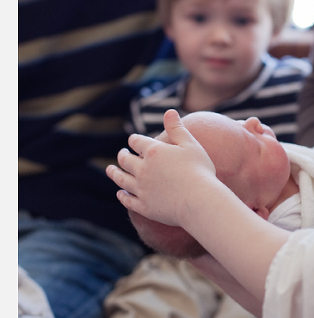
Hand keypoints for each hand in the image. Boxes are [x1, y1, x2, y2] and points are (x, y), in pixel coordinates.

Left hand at [106, 109, 215, 226]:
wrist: (199, 200)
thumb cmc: (199, 170)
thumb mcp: (190, 144)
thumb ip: (177, 128)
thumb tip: (169, 111)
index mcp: (154, 152)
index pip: (137, 142)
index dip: (134, 140)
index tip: (133, 140)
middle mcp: (143, 169)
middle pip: (125, 160)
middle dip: (122, 156)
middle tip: (121, 154)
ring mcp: (142, 189)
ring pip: (122, 180)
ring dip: (114, 174)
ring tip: (110, 170)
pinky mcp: (144, 206)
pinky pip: (128, 201)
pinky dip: (122, 196)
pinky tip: (120, 194)